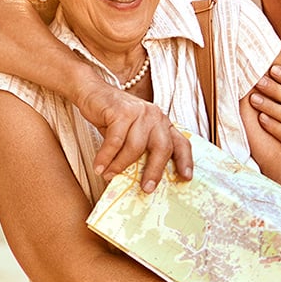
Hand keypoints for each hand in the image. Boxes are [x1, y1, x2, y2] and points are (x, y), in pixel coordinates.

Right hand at [73, 75, 192, 192]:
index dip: (185, 161)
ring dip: (120, 165)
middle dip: (155, 170)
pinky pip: (115, 141)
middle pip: (162, 147)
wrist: (94, 92)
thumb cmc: (113, 118)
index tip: (186, 178)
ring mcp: (140, 112)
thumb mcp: (132, 133)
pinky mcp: (122, 111)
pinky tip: (99, 167)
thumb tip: (139, 181)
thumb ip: (140, 151)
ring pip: (135, 146)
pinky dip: (106, 157)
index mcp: (162, 123)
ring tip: (108, 175)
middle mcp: (155, 116)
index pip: (180, 143)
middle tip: (146, 188)